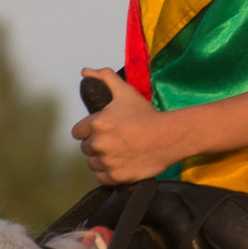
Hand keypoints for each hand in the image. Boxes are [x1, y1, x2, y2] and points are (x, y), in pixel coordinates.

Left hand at [72, 69, 194, 183]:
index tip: (102, 130)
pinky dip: (109, 173)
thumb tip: (85, 71)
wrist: (169, 137)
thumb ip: (104, 77)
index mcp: (97, 123)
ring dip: (102, 159)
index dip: (89, 130)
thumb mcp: (125, 92)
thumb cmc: (147, 115)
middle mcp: (99, 144)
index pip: (78, 132)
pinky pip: (102, 177)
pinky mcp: (116, 177)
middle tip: (115, 140)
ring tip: (119, 152)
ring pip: (93, 163)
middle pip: (86, 148)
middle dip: (97, 144)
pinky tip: (122, 163)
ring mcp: (107, 162)